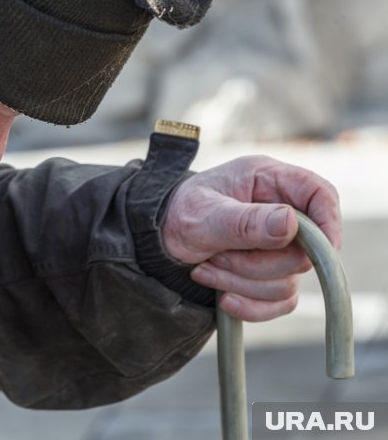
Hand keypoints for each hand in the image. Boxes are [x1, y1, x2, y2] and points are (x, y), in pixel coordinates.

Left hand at [162, 155, 341, 321]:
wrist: (155, 239)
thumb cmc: (177, 214)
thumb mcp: (203, 215)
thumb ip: (244, 221)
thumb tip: (290, 224)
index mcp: (268, 180)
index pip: (320, 195)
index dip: (329, 223)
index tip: (321, 251)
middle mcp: (279, 211)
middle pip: (304, 251)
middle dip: (257, 264)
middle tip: (216, 256)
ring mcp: (277, 246)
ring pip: (289, 281)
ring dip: (244, 283)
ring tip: (206, 267)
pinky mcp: (269, 274)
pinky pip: (281, 302)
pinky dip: (251, 305)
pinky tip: (222, 296)